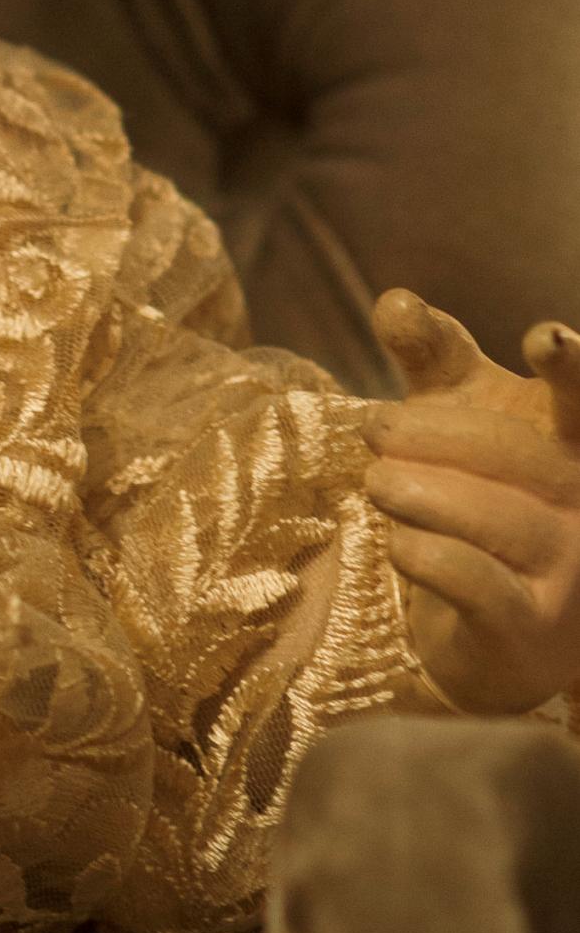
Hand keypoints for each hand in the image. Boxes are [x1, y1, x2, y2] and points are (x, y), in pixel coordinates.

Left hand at [365, 288, 579, 712]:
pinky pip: (472, 579)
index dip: (571, 367)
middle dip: (434, 434)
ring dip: (420, 493)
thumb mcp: (455, 412)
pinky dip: (423, 553)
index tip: (542, 338)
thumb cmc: (480, 497)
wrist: (486, 633)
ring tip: (375, 482)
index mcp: (576, 441)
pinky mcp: (530, 629)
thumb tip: (397, 300)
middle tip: (373, 427)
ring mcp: (571, 571)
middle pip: (516, 453)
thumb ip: (433, 354)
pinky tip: (397, 542)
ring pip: (495, 517)